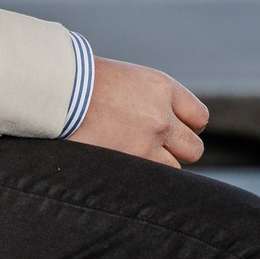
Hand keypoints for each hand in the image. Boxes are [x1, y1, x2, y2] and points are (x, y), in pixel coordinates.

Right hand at [68, 58, 207, 165]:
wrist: (59, 88)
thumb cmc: (86, 80)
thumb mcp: (130, 79)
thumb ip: (152, 100)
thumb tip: (164, 120)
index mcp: (163, 88)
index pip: (199, 117)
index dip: (188, 126)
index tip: (176, 130)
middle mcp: (162, 116)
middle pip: (194, 148)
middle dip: (179, 150)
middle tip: (158, 147)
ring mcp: (147, 143)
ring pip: (174, 168)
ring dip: (159, 165)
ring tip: (135, 155)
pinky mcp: (131, 162)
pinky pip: (151, 179)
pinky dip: (142, 176)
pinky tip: (127, 166)